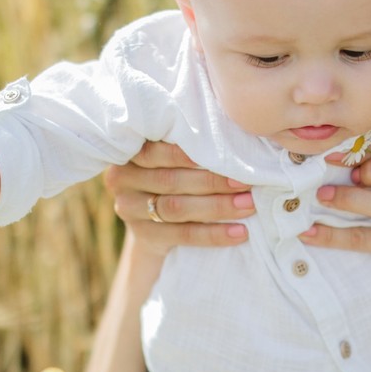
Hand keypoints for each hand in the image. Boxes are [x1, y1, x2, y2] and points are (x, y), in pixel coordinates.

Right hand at [104, 141, 253, 254]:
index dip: (191, 154)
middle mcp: (122, 178)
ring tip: (248, 205)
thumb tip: (235, 135)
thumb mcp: (174, 156)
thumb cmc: (175, 173)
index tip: (228, 156)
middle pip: (170, 181)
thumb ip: (191, 142)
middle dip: (212, 181)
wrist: (155, 222)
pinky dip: (214, 234)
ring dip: (217, 207)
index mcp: (130, 150)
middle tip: (246, 182)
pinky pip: (182, 235)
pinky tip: (240, 232)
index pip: (157, 150)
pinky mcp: (142, 235)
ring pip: (176, 208)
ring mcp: (129, 209)